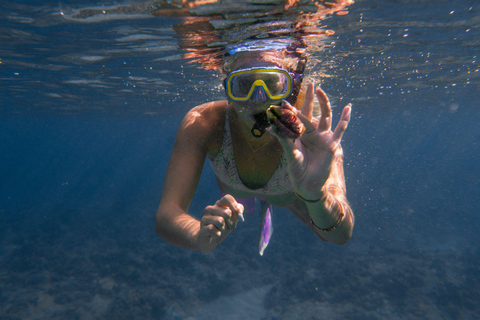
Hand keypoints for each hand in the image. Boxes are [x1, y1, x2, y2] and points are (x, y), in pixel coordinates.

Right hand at [194, 194, 243, 252]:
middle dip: (231, 223)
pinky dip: (218, 234)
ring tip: (221, 231)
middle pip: (227, 212)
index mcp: (219, 204)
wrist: (210, 240)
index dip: (235, 206)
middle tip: (228, 227)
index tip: (239, 215)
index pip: (227, 198)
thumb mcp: (233, 219)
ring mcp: (205, 217)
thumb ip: (238, 212)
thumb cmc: (223, 227)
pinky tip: (217, 234)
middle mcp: (210, 208)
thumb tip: (239, 212)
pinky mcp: (202, 227)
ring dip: (224, 229)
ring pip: (220, 221)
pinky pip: (212, 229)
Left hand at [271, 83, 350, 199]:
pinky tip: (348, 108)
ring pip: (325, 116)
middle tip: (310, 84)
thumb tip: (271, 127)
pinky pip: (340, 130)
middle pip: (311, 111)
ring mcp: (323, 137)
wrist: (309, 184)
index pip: (296, 118)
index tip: (284, 102)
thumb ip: (283, 140)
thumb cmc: (297, 170)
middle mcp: (311, 133)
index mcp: (300, 135)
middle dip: (310, 98)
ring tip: (321, 90)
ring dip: (323, 103)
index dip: (291, 110)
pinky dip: (345, 119)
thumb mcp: (290, 153)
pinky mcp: (332, 144)